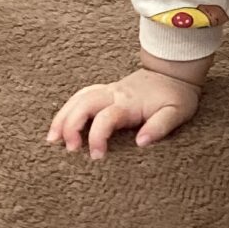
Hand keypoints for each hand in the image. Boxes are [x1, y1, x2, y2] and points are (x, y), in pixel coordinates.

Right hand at [48, 67, 201, 158]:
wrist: (175, 71)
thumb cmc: (177, 96)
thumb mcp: (177, 112)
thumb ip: (160, 127)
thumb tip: (141, 143)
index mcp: (129, 102)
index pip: (105, 118)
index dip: (97, 137)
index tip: (97, 156)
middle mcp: (114, 94)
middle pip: (83, 104)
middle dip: (70, 125)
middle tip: (67, 149)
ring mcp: (108, 91)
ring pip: (77, 98)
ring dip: (62, 117)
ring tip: (51, 139)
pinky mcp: (106, 91)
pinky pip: (81, 96)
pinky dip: (67, 108)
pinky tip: (60, 123)